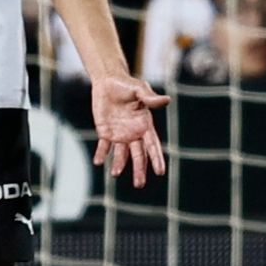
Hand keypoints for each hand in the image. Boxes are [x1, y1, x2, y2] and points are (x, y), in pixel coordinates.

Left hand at [90, 72, 171, 187]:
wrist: (108, 81)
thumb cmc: (126, 84)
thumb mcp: (139, 89)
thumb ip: (150, 98)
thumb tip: (167, 100)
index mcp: (145, 125)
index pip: (152, 145)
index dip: (156, 159)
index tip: (160, 172)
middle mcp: (133, 133)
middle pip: (138, 155)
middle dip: (139, 170)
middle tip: (139, 184)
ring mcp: (120, 134)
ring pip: (121, 154)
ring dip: (119, 164)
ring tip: (115, 173)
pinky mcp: (105, 132)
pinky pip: (104, 146)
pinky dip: (101, 154)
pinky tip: (98, 161)